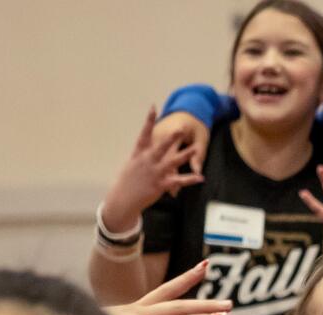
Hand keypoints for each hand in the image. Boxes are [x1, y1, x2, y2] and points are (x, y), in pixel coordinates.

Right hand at [101, 106, 201, 228]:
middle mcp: (147, 161)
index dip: (149, 121)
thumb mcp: (131, 165)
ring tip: (196, 149)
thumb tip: (145, 148)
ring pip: (172, 162)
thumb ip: (141, 156)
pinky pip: (178, 181)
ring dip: (185, 155)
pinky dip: (189, 179)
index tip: (153, 107)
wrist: (123, 199)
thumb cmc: (127, 182)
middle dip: (171, 137)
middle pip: (161, 146)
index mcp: (139, 154)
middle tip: (180, 128)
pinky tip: (200, 177)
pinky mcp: (160, 185)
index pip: (144, 134)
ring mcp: (154, 173)